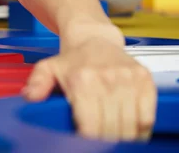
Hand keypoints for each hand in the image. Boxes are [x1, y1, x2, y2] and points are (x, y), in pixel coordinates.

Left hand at [22, 36, 156, 140]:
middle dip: (105, 141)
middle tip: (99, 141)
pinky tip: (131, 130)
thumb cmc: (72, 59)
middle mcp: (107, 79)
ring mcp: (129, 80)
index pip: (91, 126)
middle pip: (112, 130)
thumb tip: (30, 97)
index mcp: (82, 80)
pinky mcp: (145, 80)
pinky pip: (148, 117)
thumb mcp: (48, 68)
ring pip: (131, 127)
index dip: (89, 140)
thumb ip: (37, 83)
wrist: (94, 38)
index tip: (85, 141)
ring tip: (114, 138)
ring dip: (124, 138)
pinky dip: (141, 130)